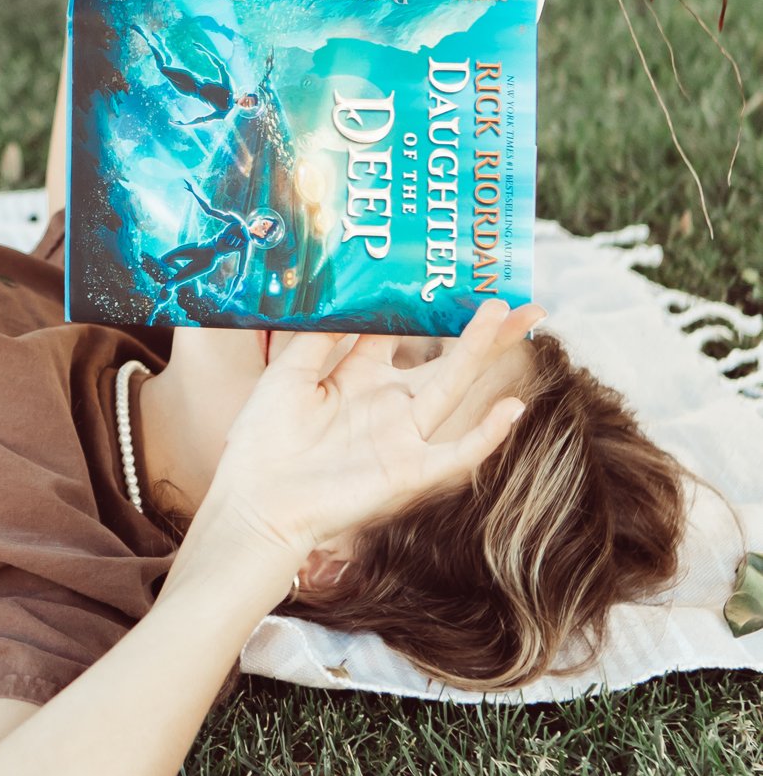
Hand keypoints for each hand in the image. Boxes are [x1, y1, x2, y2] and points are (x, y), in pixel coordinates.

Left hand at [173, 301, 539, 572]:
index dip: (426, 305)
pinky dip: (486, 435)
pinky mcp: (408, 472)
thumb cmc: (265, 438)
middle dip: (484, 332)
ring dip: (482, 353)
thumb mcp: (289, 373)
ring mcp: (403, 437)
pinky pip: (456, 454)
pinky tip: (511, 408)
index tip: (453, 274)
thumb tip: (345, 290)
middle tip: (518, 300)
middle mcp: (389, 403)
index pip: (403, 332)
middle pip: (446, 360)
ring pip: (453, 388)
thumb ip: (320, 335)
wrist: (257, 501)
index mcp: (359, 376)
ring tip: (513, 317)